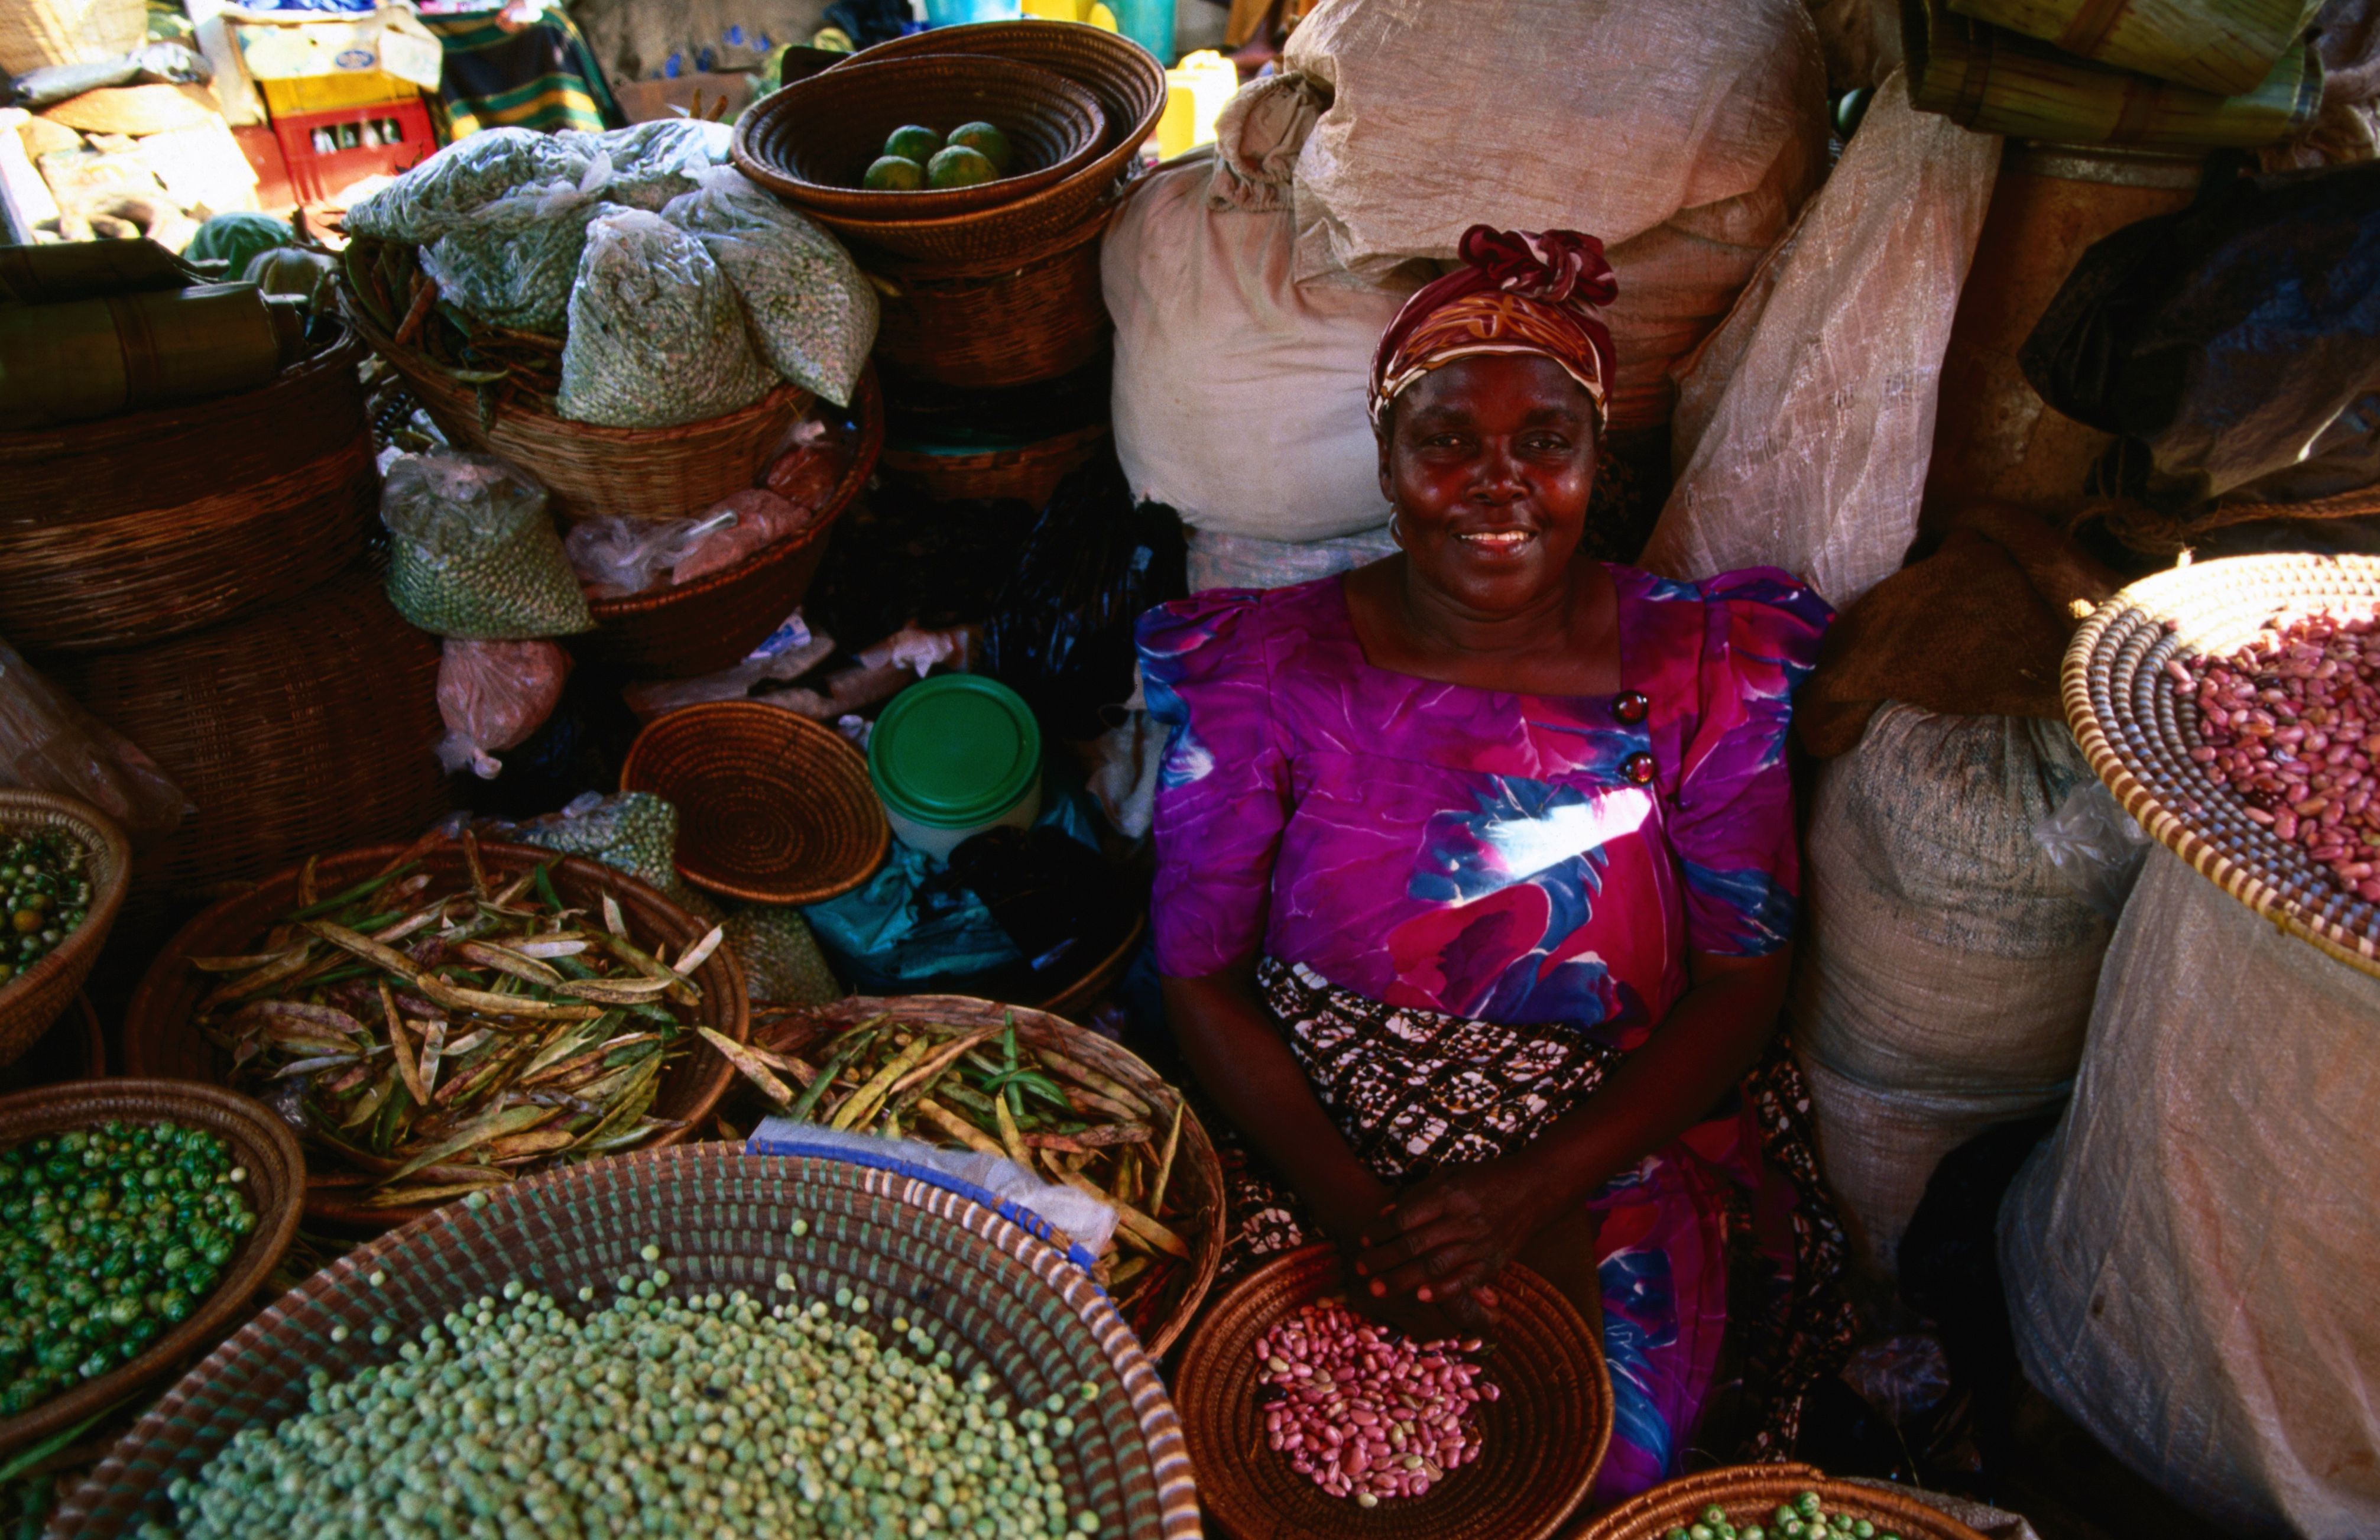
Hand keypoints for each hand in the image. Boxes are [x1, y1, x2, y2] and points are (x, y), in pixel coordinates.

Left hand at [1351, 1158, 1569, 1327]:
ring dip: (1402, 1280)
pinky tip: (1420, 1296)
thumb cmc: (1486, 1179)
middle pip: (1414, 1245)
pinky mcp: (1493, 1262)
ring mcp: (1479, 1244)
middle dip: (1382, 1260)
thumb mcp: (1450, 1175)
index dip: (1381, 1230)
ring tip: (1377, 1289)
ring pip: (1434, 1266)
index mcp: (1449, 1195)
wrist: (1533, 1189)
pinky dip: (1442, 1290)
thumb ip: (1418, 1195)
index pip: (1406, 1217)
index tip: (1364, 1239)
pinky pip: (1465, 1281)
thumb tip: (1385, 1215)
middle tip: (1359, 1269)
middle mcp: (1463, 1220)